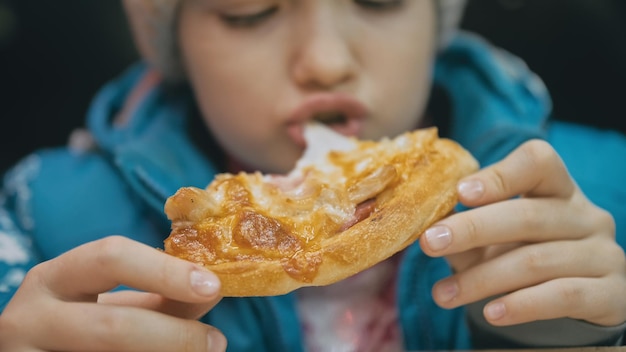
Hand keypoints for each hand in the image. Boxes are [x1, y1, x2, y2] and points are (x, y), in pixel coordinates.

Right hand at [0, 236, 226, 350]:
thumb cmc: (76, 332)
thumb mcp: (109, 308)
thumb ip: (158, 298)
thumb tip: (212, 291)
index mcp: (53, 278)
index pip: (112, 257)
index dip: (167, 271)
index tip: (212, 286)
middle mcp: (29, 317)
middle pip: (114, 325)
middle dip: (174, 335)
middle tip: (216, 342)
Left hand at [420, 139, 625, 326]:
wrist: (576, 299)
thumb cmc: (523, 255)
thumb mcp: (496, 239)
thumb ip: (469, 230)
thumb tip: (429, 230)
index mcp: (557, 188)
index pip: (538, 162)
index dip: (498, 176)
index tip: (459, 193)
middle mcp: (585, 215)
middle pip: (527, 216)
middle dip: (471, 230)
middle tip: (429, 244)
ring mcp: (603, 253)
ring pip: (535, 261)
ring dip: (481, 279)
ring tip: (442, 294)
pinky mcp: (610, 293)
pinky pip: (562, 295)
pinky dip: (521, 305)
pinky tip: (490, 313)